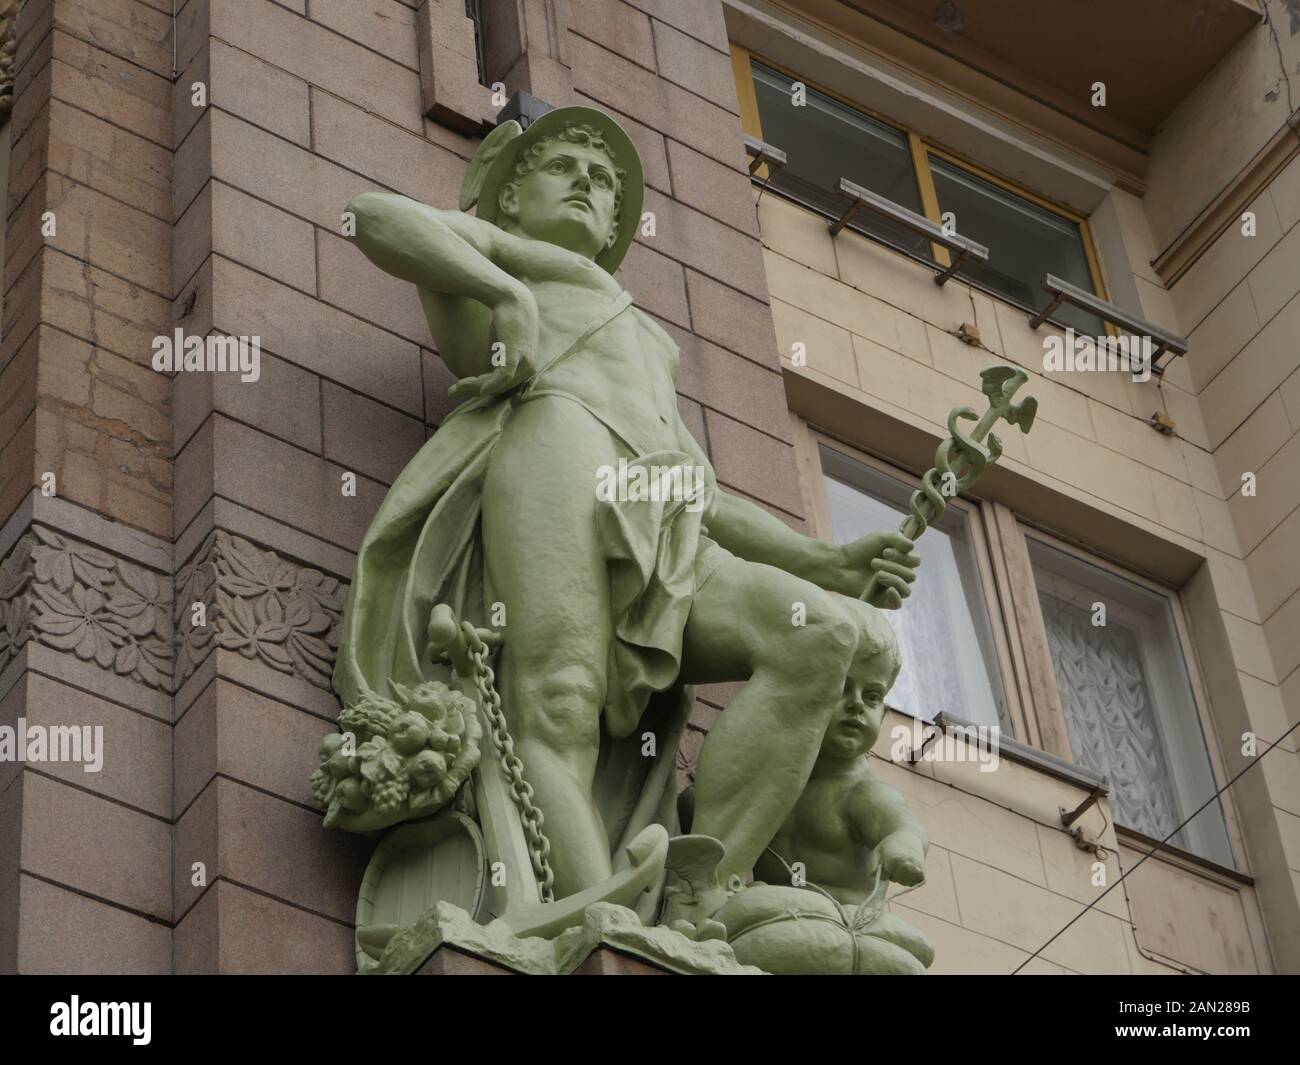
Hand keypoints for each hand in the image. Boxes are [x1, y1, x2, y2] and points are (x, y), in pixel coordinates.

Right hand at [450, 284, 538, 399]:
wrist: (512, 298)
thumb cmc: (505, 321)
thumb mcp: (497, 347)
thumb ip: (491, 364)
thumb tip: (479, 383)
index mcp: (526, 368)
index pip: (501, 386)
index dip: (479, 389)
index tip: (458, 387)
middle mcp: (529, 369)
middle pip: (498, 388)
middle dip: (473, 390)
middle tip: (452, 390)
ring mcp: (525, 362)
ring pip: (497, 384)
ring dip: (475, 387)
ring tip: (456, 387)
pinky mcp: (516, 354)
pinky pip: (503, 376)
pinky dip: (491, 384)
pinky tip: (480, 390)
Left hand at [827, 532, 919, 608]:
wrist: (840, 564)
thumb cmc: (860, 550)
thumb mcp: (881, 537)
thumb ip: (899, 539)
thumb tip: (912, 547)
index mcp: (902, 561)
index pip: (916, 561)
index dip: (904, 557)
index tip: (885, 551)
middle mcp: (899, 575)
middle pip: (911, 575)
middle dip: (894, 567)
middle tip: (874, 562)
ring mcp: (891, 589)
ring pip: (906, 589)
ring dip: (893, 579)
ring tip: (876, 574)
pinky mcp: (882, 601)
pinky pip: (898, 604)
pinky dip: (896, 596)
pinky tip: (889, 589)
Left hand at [871, 831, 925, 886]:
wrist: (908, 836)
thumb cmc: (889, 845)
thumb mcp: (877, 851)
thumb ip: (872, 865)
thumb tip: (873, 876)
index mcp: (892, 859)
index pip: (884, 877)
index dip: (883, 871)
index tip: (886, 863)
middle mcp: (904, 864)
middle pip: (895, 880)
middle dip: (892, 874)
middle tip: (895, 863)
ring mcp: (914, 868)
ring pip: (905, 883)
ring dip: (902, 878)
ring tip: (902, 865)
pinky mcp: (922, 871)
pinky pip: (915, 883)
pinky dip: (912, 879)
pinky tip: (909, 870)